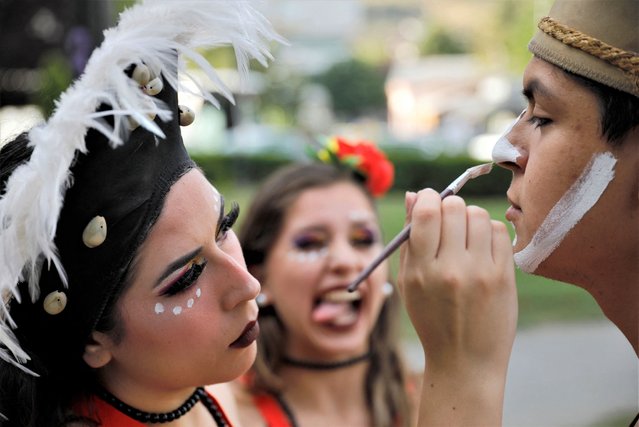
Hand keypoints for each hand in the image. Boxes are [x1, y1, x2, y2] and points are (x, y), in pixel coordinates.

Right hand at [397, 189, 516, 425]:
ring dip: (469, 218)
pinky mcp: (504, 277)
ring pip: (478, 215)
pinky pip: (498, 231)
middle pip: (455, 207)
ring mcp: (481, 272)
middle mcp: (451, 269)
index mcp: (421, 271)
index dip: (427, 197)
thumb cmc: (431, 319)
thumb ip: (409, 239)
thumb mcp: (409, 283)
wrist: (465, 361)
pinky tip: (481, 249)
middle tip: (447, 223)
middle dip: (448, 207)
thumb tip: (413, 195)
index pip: (427, 212)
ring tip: (465, 238)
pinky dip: (488, 232)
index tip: (428, 202)